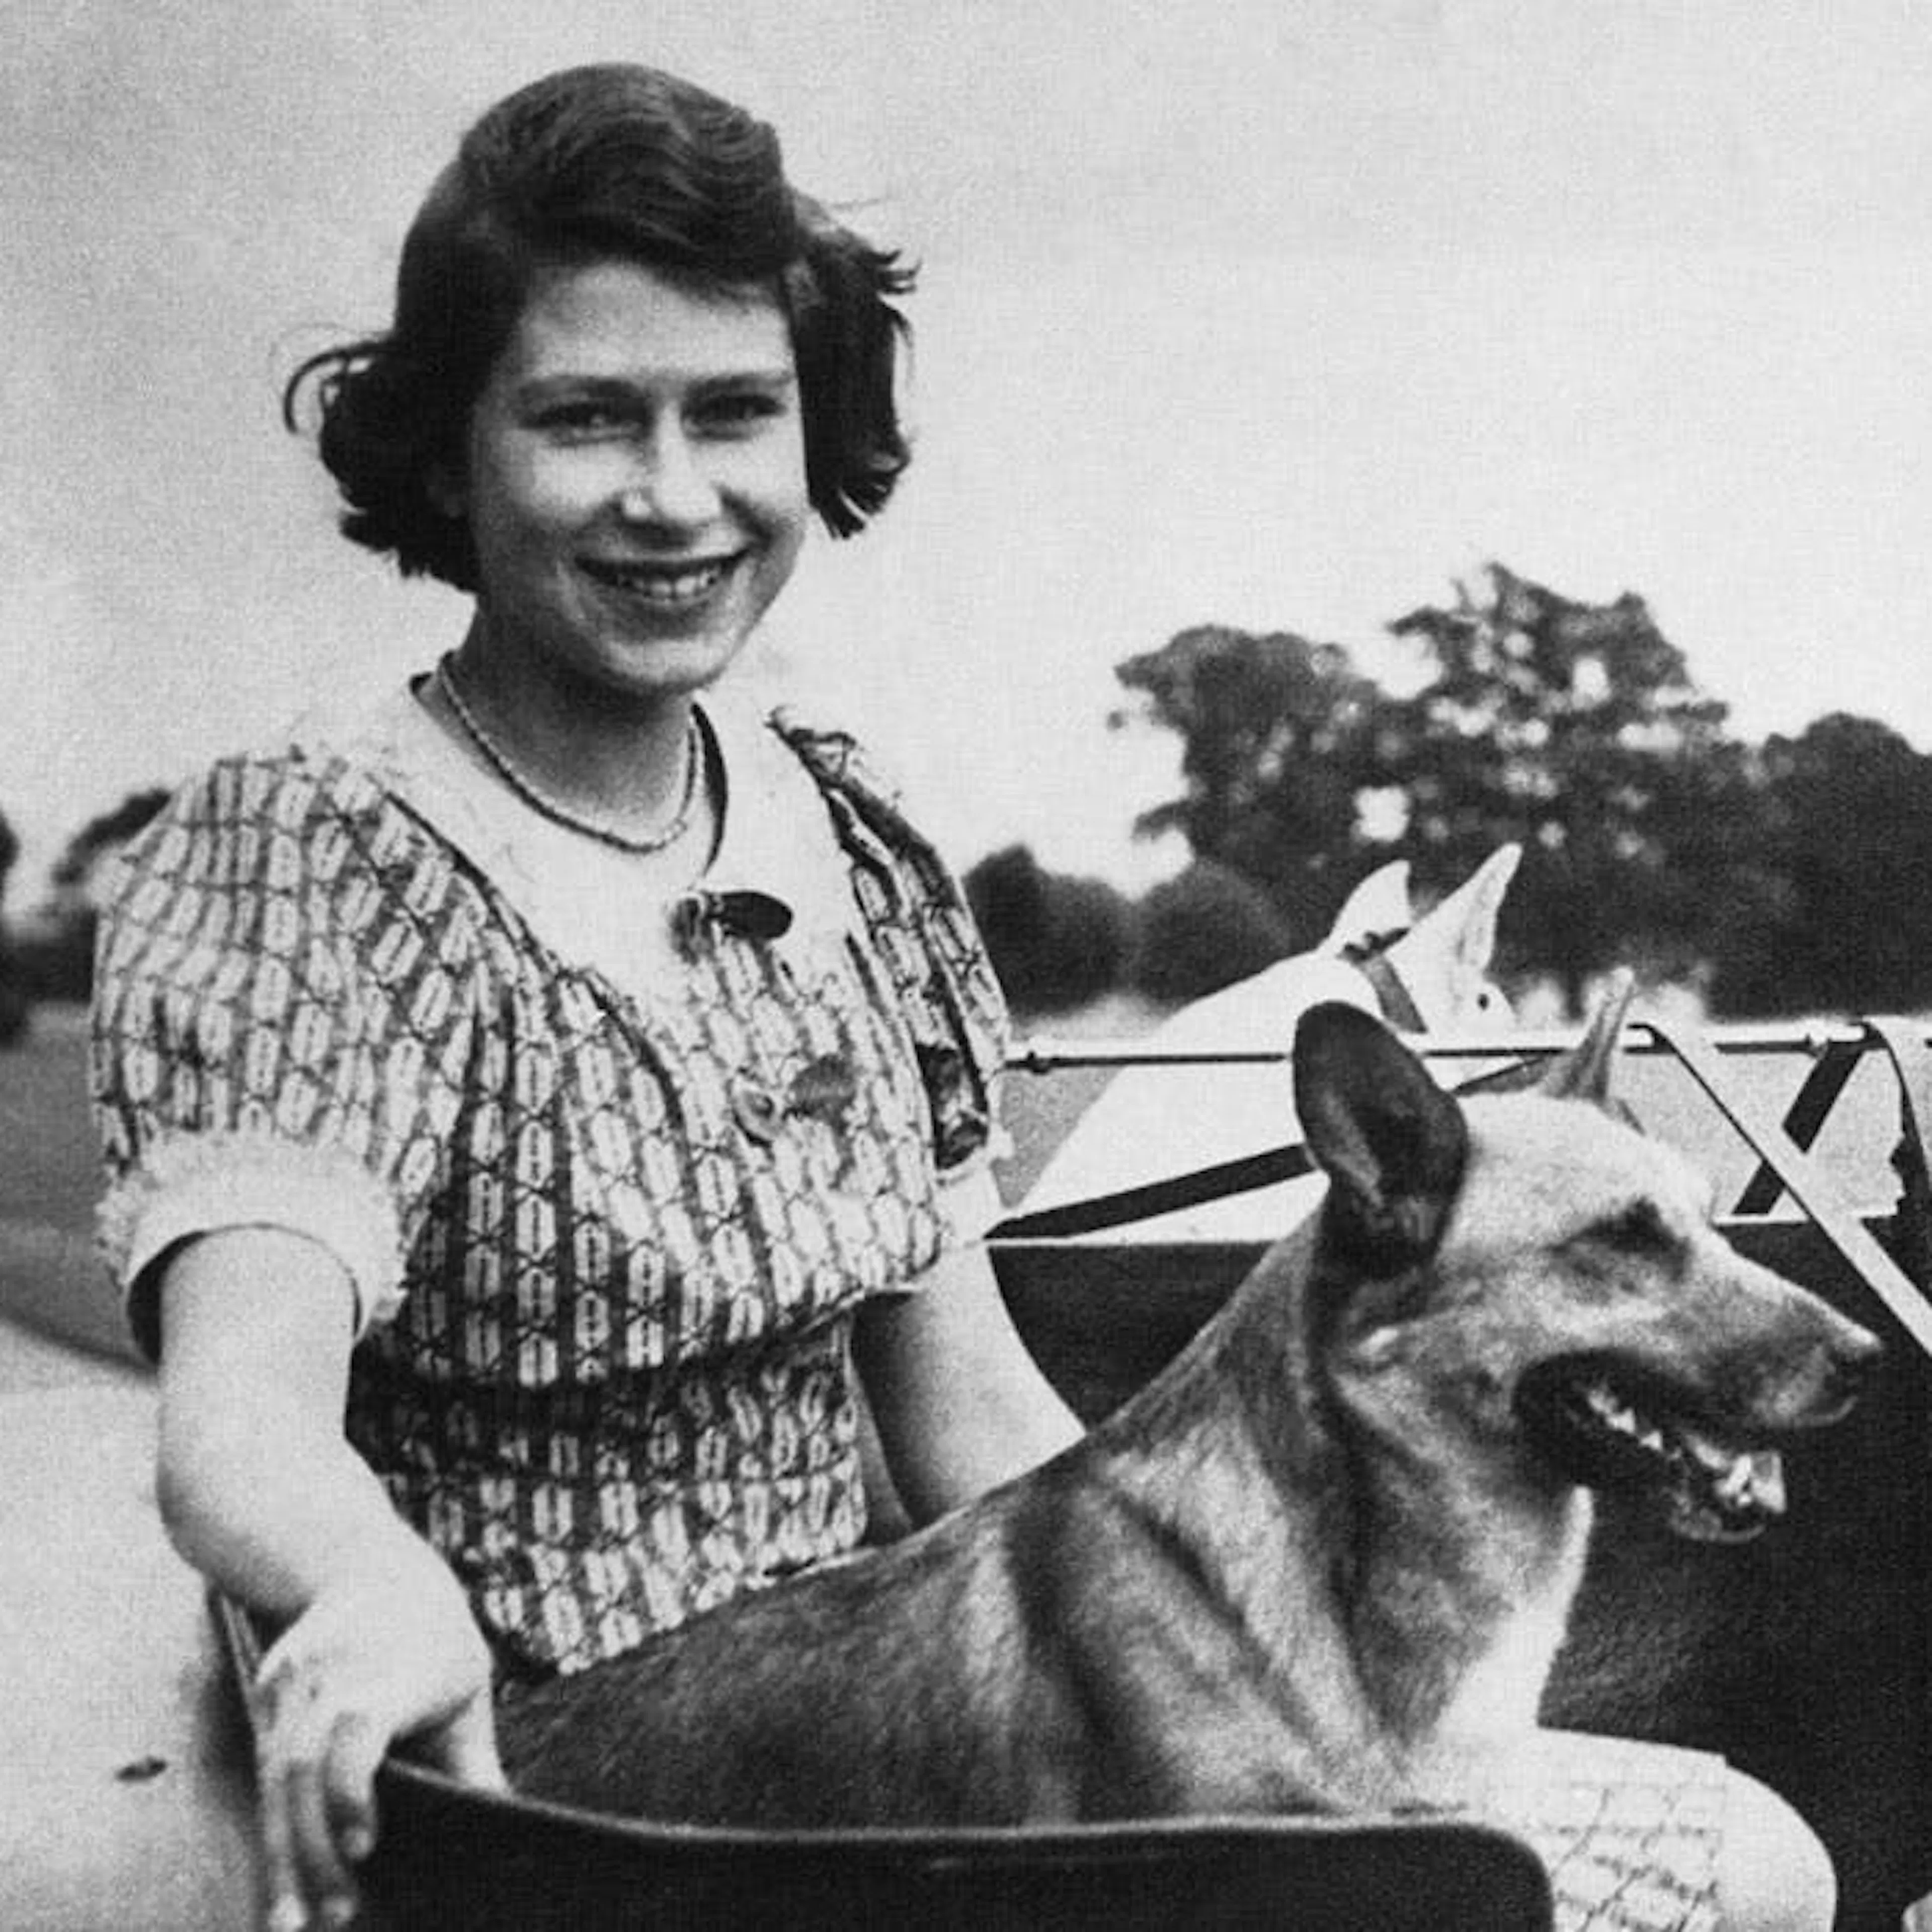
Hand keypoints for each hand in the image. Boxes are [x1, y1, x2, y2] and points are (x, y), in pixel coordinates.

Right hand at [247, 1559, 505, 1928]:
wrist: (354, 1557)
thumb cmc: (430, 1629)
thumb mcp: (464, 1679)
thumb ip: (472, 1758)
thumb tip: (497, 1828)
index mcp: (390, 1664)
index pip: (359, 1728)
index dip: (353, 1790)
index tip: (364, 1848)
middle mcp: (330, 1672)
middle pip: (306, 1768)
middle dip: (313, 1850)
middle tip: (331, 1918)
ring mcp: (289, 1682)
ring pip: (276, 1778)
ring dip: (282, 1854)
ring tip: (290, 1923)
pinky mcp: (264, 1695)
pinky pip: (264, 1771)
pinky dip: (272, 1827)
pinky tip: (278, 1878)